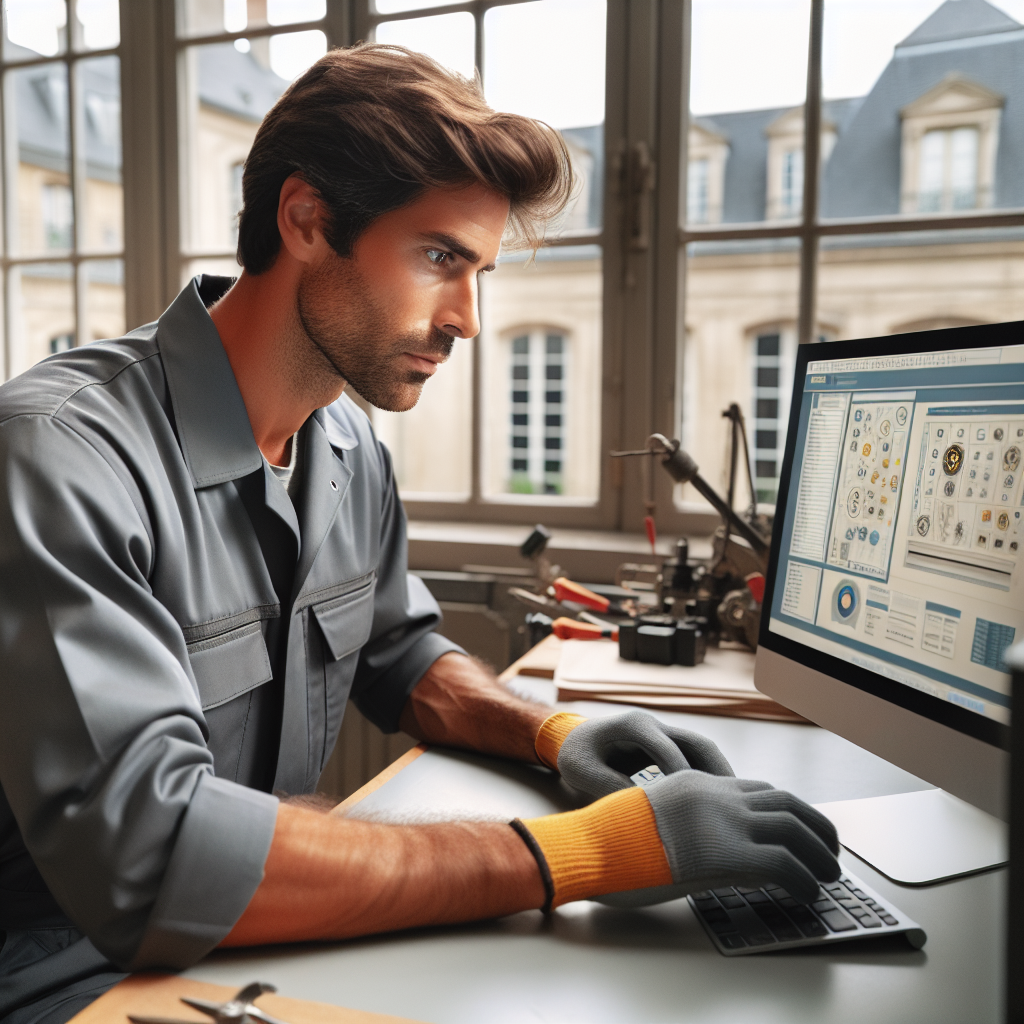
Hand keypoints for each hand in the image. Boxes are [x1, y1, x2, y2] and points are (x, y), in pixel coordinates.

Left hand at [557, 709, 734, 798]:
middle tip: (738, 804)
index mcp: (633, 725)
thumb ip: (608, 787)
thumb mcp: (582, 771)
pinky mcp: (664, 745)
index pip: (669, 750)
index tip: (697, 807)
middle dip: (718, 772)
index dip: (683, 778)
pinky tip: (717, 802)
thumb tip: (643, 812)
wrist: (568, 738)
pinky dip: (707, 777)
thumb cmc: (574, 753)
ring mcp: (661, 732)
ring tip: (736, 806)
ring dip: (718, 774)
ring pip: (700, 750)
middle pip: (697, 743)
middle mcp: (653, 724)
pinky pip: (692, 758)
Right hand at [600, 771, 839, 907]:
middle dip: (816, 825)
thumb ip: (678, 820)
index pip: (757, 789)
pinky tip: (810, 894)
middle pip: (785, 801)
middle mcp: (716, 795)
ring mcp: (724, 821)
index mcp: (697, 784)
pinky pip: (786, 865)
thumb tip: (693, 842)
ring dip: (820, 852)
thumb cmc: (608, 840)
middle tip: (829, 849)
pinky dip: (806, 879)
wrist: (591, 843)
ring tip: (829, 874)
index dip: (786, 809)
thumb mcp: (648, 817)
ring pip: (795, 828)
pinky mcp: (729, 854)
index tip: (799, 828)